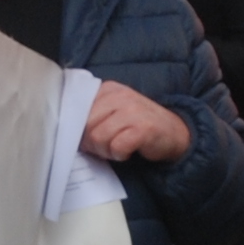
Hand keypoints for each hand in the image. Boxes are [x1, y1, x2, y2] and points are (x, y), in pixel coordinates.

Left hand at [78, 78, 193, 164]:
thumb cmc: (139, 125)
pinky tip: (128, 151)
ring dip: (106, 150)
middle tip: (106, 146)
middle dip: (92, 142)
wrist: (175, 132)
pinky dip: (120, 155)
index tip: (88, 137)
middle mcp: (119, 96)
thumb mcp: (115, 110)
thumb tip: (68, 131)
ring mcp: (132, 111)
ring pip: (98, 138)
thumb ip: (93, 114)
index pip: (77, 109)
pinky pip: (116, 147)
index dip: (78, 129)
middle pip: (85, 126)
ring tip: (117, 148)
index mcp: (108, 89)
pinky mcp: (142, 129)